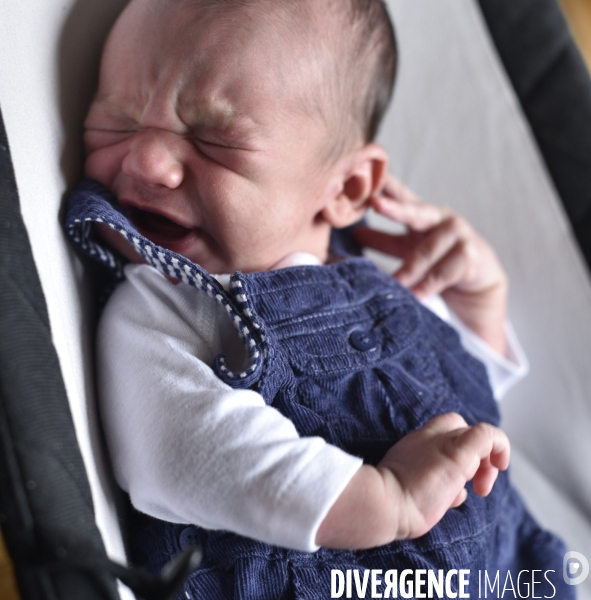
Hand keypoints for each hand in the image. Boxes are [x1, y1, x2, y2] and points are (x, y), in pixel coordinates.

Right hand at [315, 412, 509, 548]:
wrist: (381, 504)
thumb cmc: (390, 505)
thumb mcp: (408, 487)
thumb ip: (433, 484)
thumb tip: (458, 494)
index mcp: (414, 445)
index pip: (441, 431)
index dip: (457, 448)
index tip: (461, 481)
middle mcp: (427, 437)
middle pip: (460, 428)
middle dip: (475, 454)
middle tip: (477, 486)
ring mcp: (442, 443)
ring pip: (476, 433)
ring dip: (487, 460)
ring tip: (482, 488)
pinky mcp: (456, 455)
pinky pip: (486, 435)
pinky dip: (499, 445)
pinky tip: (500, 465)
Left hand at [353, 175, 507, 353]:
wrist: (477, 294)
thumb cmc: (440, 269)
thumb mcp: (407, 251)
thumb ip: (384, 240)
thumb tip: (353, 233)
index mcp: (422, 217)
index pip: (401, 197)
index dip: (385, 186)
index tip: (367, 174)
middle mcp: (440, 221)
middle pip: (416, 211)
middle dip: (395, 207)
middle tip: (376, 203)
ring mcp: (459, 236)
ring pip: (428, 249)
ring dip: (410, 268)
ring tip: (394, 283)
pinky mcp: (472, 257)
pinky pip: (445, 271)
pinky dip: (429, 284)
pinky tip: (417, 294)